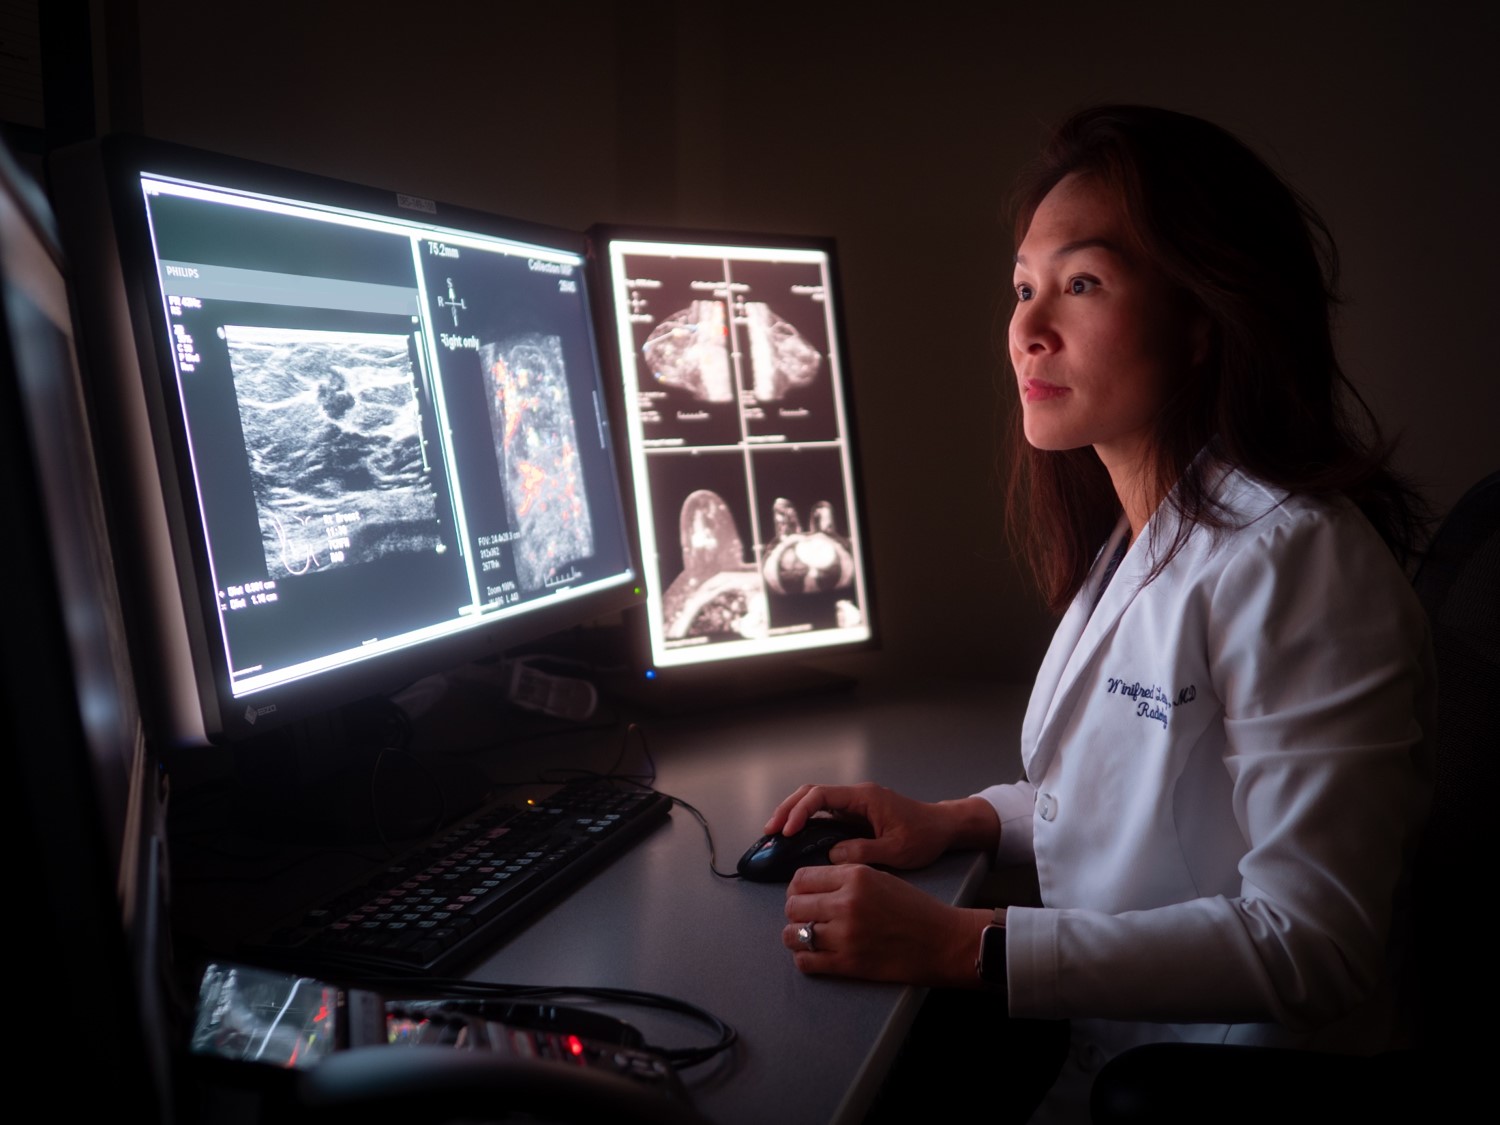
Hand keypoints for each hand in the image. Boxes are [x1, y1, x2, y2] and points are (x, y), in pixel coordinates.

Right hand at [764, 782, 998, 870]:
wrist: (944, 828)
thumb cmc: (924, 837)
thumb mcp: (896, 851)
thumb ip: (862, 852)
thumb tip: (832, 854)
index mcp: (864, 797)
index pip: (822, 796)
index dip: (800, 812)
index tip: (787, 831)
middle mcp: (856, 795)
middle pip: (812, 793)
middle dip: (788, 808)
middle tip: (770, 831)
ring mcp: (855, 803)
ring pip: (816, 800)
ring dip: (794, 812)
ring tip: (776, 833)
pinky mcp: (856, 813)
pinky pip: (825, 812)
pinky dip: (807, 820)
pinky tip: (796, 835)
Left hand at [782, 864, 992, 986]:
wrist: (942, 940)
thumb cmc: (914, 907)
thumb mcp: (879, 876)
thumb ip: (845, 878)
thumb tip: (811, 886)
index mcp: (854, 877)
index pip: (801, 878)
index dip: (798, 888)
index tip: (803, 895)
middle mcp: (845, 903)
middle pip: (793, 906)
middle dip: (796, 912)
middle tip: (807, 917)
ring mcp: (845, 935)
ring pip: (793, 934)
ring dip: (796, 936)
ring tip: (808, 937)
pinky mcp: (848, 963)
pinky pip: (806, 961)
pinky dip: (804, 958)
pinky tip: (816, 955)